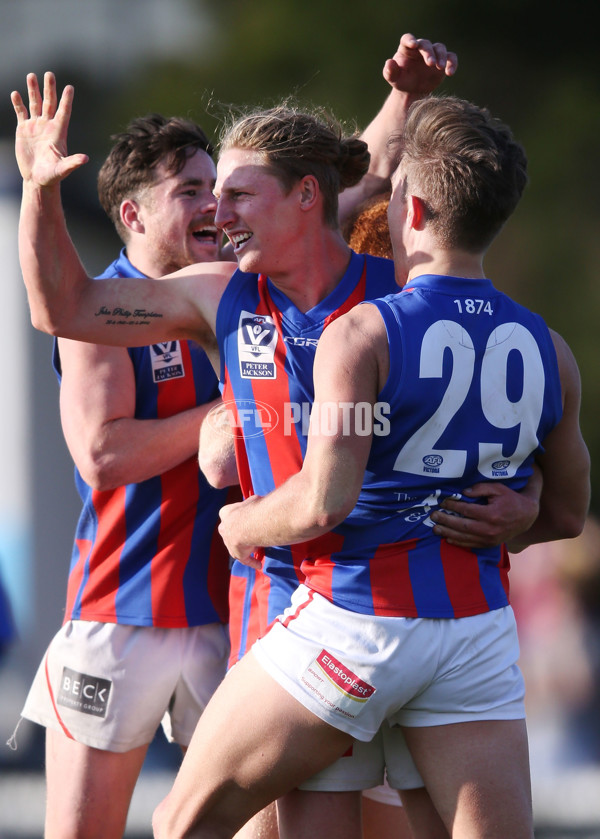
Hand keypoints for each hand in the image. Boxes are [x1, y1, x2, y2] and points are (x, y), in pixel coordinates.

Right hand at [11, 72, 87, 186]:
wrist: (37, 179)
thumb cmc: (52, 176)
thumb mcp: (62, 170)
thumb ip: (72, 163)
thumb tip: (86, 159)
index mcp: (58, 133)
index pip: (64, 113)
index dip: (66, 100)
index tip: (70, 87)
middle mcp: (48, 126)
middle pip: (49, 103)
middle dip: (49, 89)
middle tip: (49, 74)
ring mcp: (36, 126)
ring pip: (35, 104)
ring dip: (33, 90)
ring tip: (31, 76)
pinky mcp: (24, 129)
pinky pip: (21, 112)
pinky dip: (18, 103)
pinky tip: (16, 93)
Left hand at [218, 496, 262, 568]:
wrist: (250, 523)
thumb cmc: (253, 508)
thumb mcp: (252, 501)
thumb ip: (252, 505)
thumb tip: (258, 504)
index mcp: (225, 513)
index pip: (231, 515)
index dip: (242, 517)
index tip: (250, 518)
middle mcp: (224, 528)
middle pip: (231, 531)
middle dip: (241, 532)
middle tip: (253, 532)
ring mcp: (229, 542)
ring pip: (237, 545)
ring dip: (246, 546)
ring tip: (258, 547)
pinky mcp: (236, 553)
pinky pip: (245, 559)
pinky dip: (252, 562)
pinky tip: (259, 565)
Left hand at [383, 33, 457, 95]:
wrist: (413, 90)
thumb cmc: (401, 81)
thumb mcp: (393, 78)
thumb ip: (389, 71)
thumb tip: (389, 63)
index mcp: (406, 48)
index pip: (407, 39)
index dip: (410, 40)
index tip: (414, 44)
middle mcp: (420, 48)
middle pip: (426, 44)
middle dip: (428, 52)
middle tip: (430, 63)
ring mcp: (433, 53)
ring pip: (440, 48)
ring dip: (441, 56)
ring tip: (440, 67)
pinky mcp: (443, 61)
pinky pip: (451, 57)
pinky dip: (452, 63)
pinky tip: (450, 72)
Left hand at [430, 482, 538, 548]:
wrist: (527, 516)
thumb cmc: (511, 499)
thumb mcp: (498, 489)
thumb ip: (480, 489)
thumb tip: (463, 492)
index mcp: (491, 514)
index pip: (466, 510)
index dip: (453, 506)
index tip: (443, 502)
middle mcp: (489, 528)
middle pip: (462, 525)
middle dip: (446, 520)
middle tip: (433, 516)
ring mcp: (489, 539)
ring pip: (464, 537)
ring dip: (448, 533)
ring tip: (435, 528)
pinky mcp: (489, 544)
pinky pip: (471, 545)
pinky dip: (458, 542)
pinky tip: (448, 538)